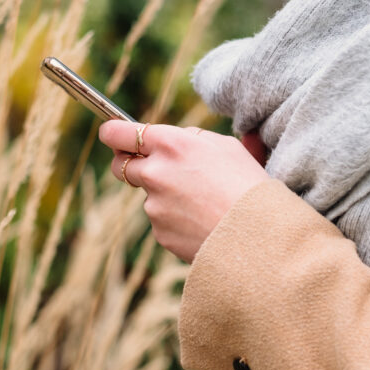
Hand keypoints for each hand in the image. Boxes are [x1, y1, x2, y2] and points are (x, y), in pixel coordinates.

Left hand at [98, 121, 270, 262]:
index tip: (113, 135)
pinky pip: (162, 222)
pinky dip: (177, 221)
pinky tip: (204, 222)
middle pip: (119, 165)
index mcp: (171, 144)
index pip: (118, 133)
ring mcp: (154, 206)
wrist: (257, 236)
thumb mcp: (227, 148)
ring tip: (204, 203)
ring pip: (149, 195)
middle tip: (151, 168)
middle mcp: (155, 172)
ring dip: (166, 196)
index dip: (112, 133)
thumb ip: (195, 139)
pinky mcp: (159, 233)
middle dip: (130, 165)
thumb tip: (182, 138)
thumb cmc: (249, 186)